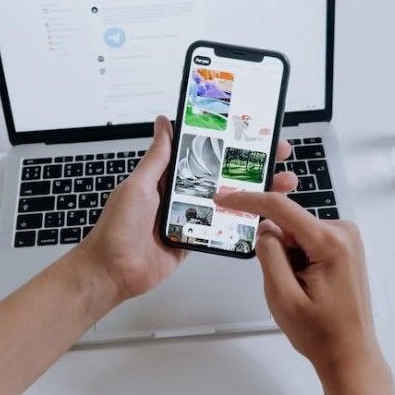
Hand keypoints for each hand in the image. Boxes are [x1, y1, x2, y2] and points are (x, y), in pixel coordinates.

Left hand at [74, 115, 296, 318]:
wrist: (113, 272)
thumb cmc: (117, 228)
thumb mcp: (138, 186)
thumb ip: (157, 158)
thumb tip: (163, 122)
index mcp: (168, 175)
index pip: (204, 151)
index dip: (228, 141)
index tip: (251, 130)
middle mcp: (182, 193)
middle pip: (223, 174)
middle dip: (252, 164)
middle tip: (279, 154)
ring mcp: (191, 216)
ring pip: (229, 199)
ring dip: (255, 192)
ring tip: (281, 183)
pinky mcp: (196, 238)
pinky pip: (222, 227)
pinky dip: (243, 221)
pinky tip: (264, 214)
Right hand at [211, 191, 381, 381]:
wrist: (350, 354)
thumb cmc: (321, 333)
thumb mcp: (282, 297)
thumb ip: (269, 255)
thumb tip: (265, 228)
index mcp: (330, 242)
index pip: (280, 208)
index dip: (248, 200)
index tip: (223, 197)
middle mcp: (344, 233)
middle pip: (290, 224)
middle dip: (277, 248)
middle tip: (285, 285)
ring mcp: (348, 239)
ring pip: (298, 234)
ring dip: (290, 257)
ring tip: (302, 290)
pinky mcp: (346, 247)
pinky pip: (309, 241)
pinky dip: (300, 258)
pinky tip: (309, 285)